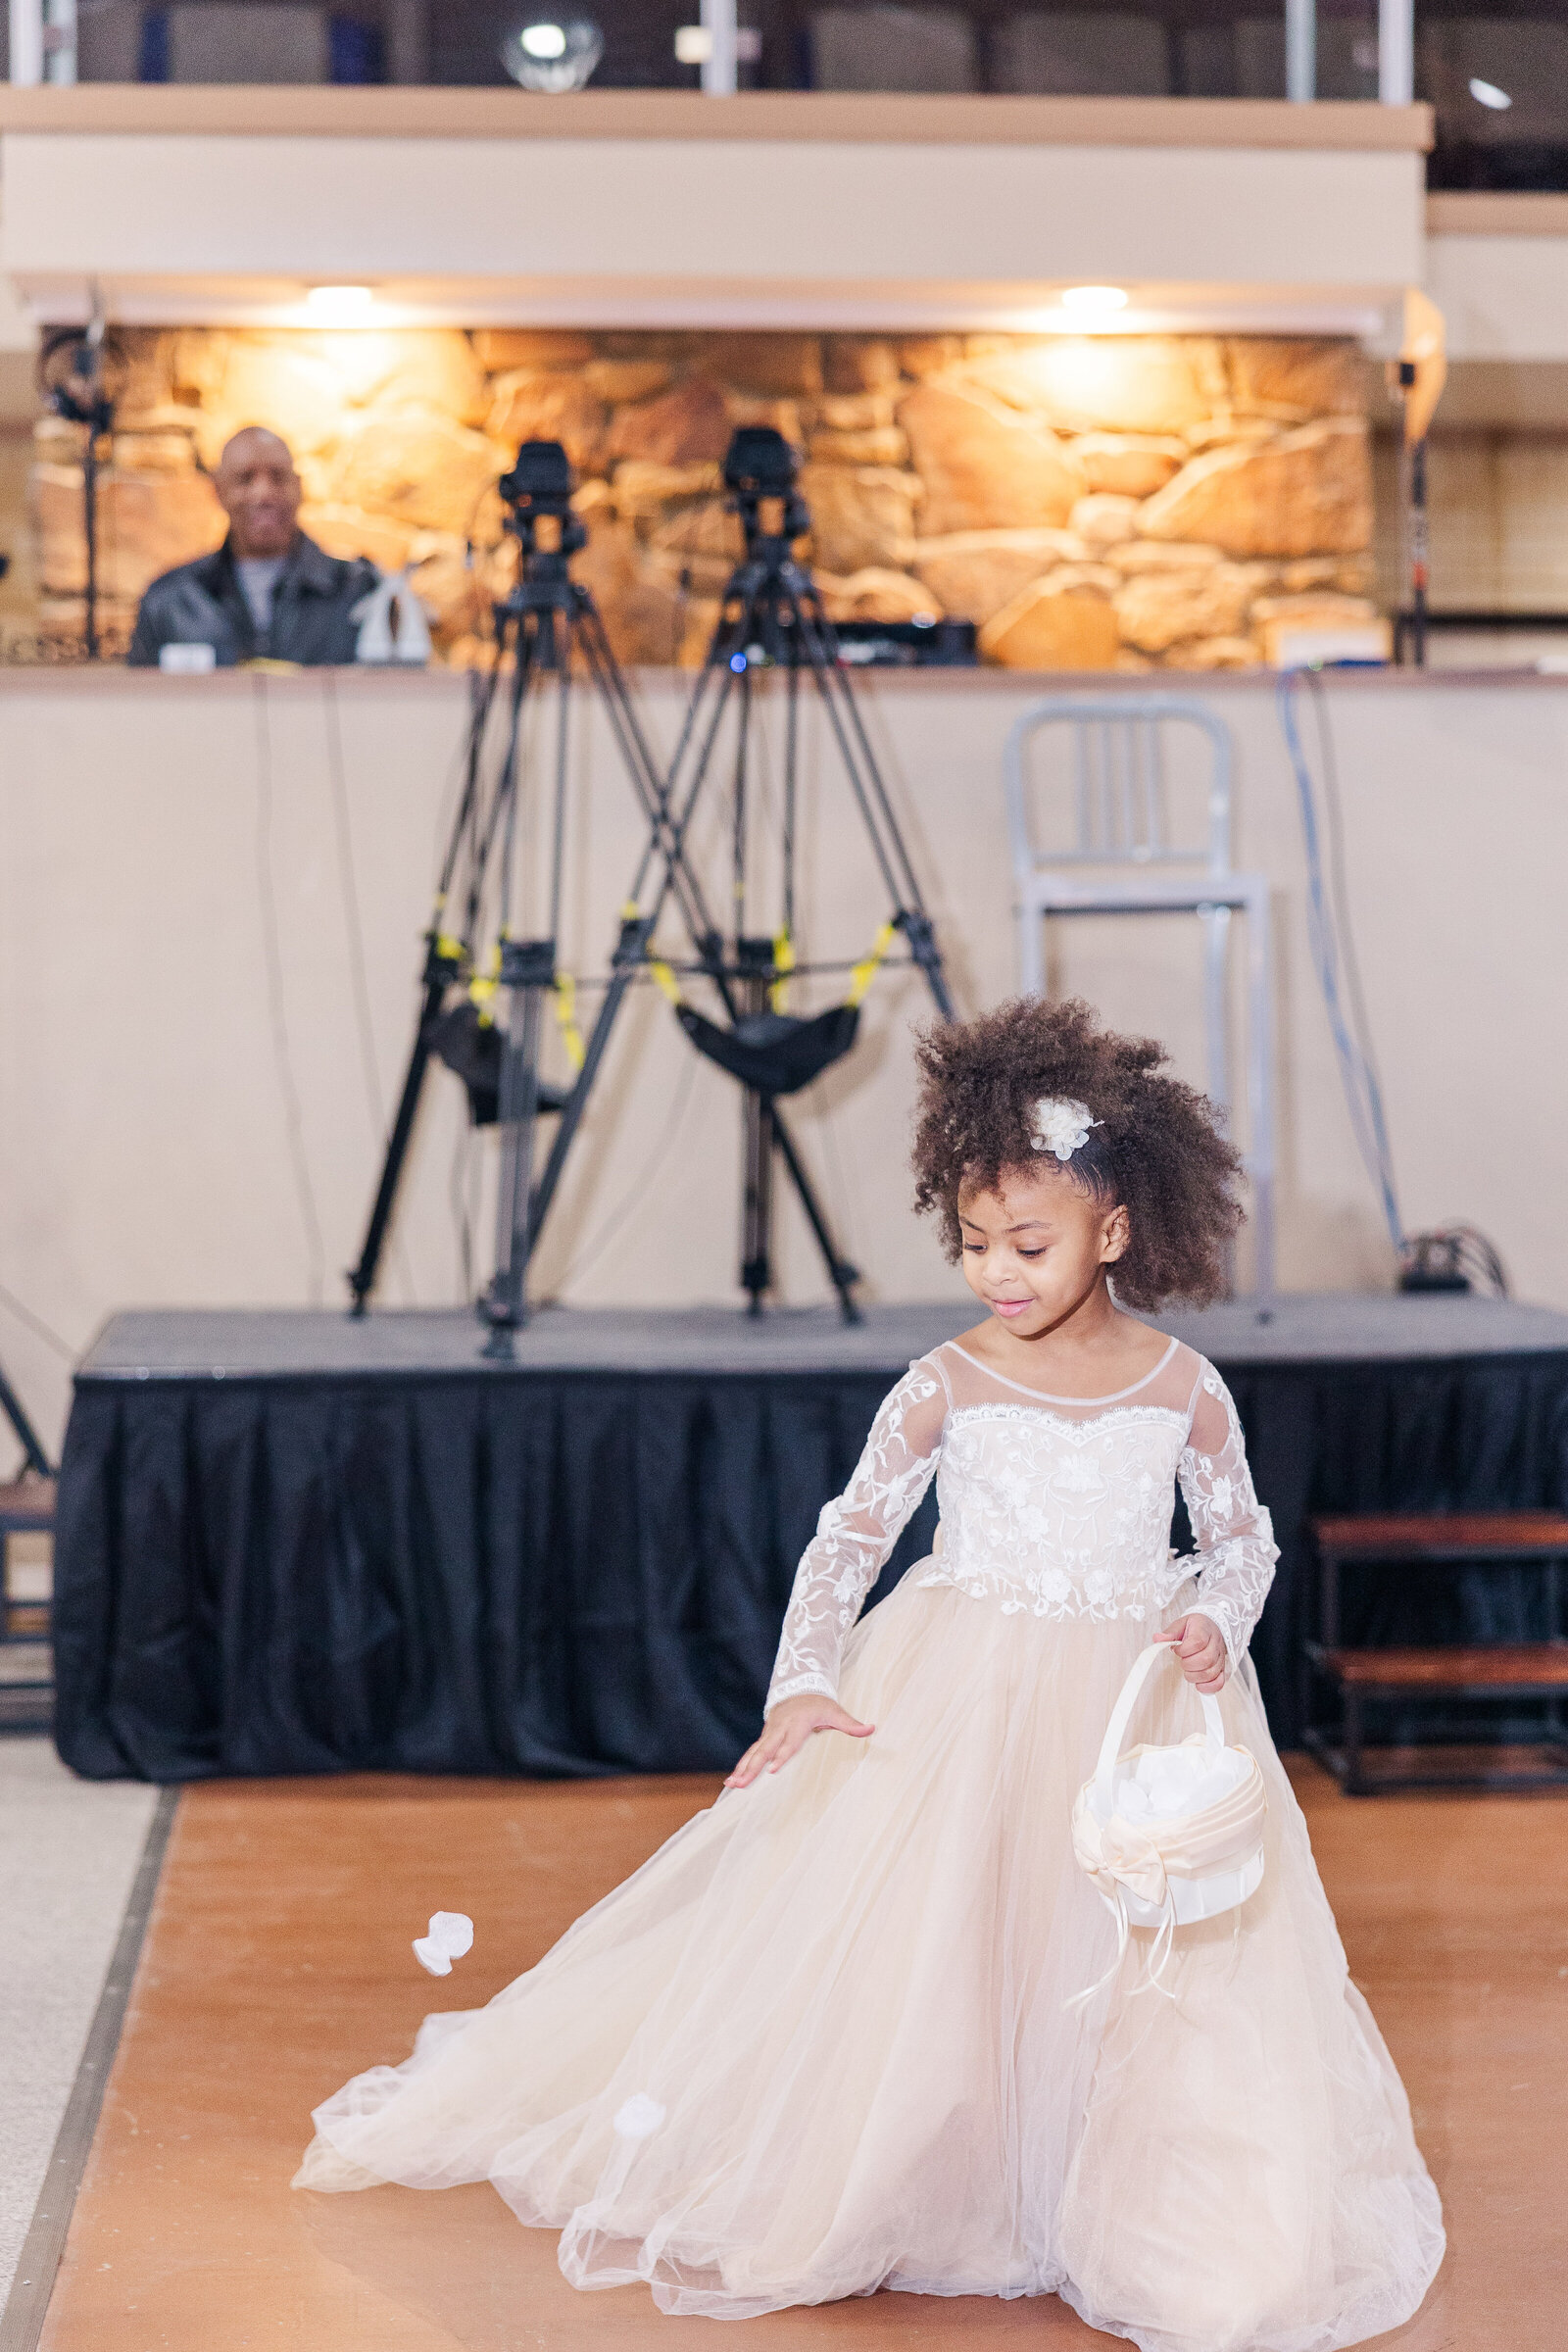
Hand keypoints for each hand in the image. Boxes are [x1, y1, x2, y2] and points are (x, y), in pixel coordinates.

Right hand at [725, 1694, 873, 1788]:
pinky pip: (751, 1753)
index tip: (772, 1770)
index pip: (789, 1743)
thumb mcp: (835, 1711)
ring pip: (754, 1752)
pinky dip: (741, 1766)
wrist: (799, 1688)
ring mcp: (770, 1733)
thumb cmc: (819, 1703)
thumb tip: (872, 1729)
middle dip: (752, 1767)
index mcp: (797, 1724)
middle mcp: (780, 1728)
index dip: (781, 1756)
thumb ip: (851, 1724)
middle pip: (765, 1750)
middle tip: (742, 1782)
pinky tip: (732, 1781)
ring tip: (731, 1785)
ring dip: (742, 1769)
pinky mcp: (765, 1737)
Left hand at [1154, 1611, 1227, 1694]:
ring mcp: (1220, 1658)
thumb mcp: (1181, 1624)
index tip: (1177, 1650)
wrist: (1211, 1628)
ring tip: (1188, 1670)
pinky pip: (1219, 1683)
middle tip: (1183, 1661)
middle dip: (1188, 1664)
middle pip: (1205, 1659)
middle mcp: (1215, 1644)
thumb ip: (1170, 1632)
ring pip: (1211, 1673)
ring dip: (1194, 1676)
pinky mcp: (1221, 1670)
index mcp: (1204, 1630)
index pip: (1197, 1642)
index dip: (1184, 1650)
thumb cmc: (1196, 1628)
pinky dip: (1207, 1687)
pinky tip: (1198, 1683)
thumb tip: (1157, 1638)